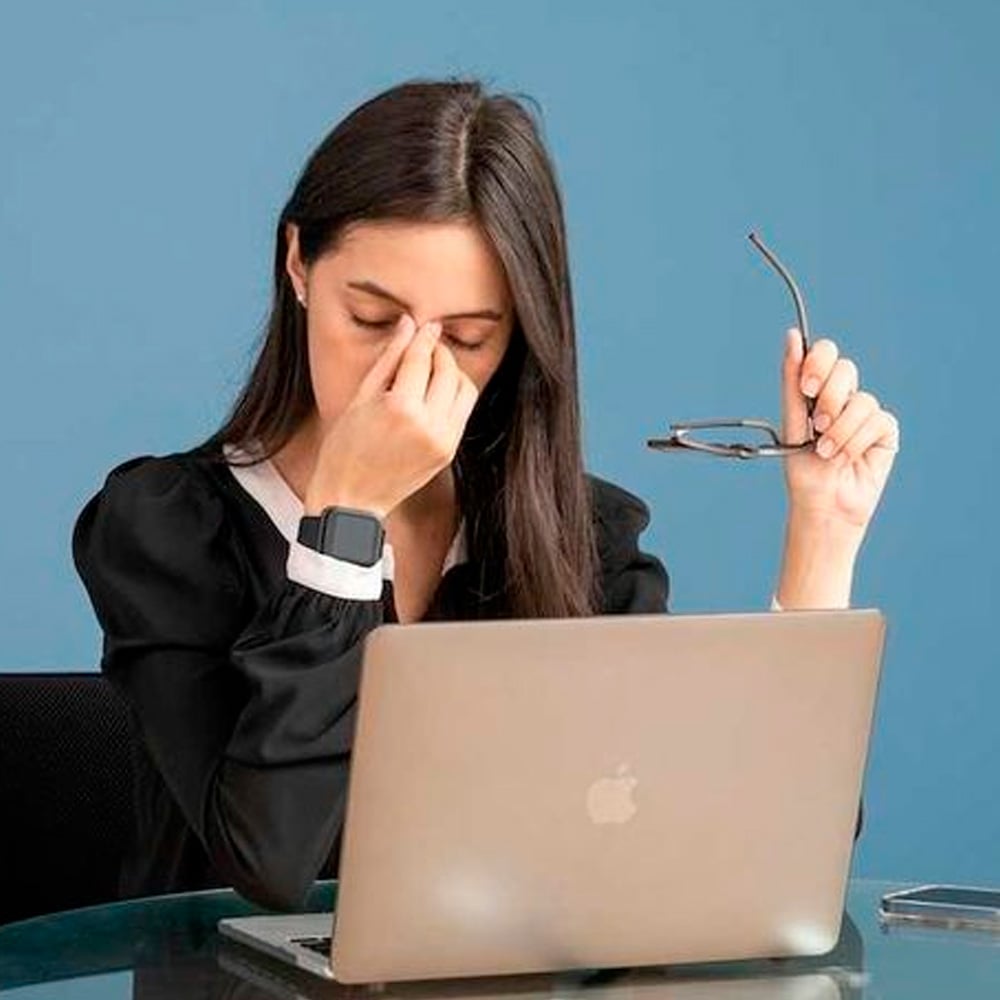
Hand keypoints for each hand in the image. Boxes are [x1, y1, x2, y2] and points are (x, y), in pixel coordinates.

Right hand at [304, 315, 479, 517]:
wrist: (352, 498)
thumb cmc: (345, 447)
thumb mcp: (361, 397)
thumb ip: (389, 359)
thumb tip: (409, 325)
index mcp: (400, 408)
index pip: (421, 359)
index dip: (424, 337)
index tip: (426, 324)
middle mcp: (427, 424)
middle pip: (448, 371)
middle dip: (440, 352)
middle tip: (428, 345)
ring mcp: (442, 441)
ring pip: (464, 390)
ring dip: (453, 372)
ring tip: (433, 368)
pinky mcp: (449, 452)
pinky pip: (462, 412)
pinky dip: (454, 396)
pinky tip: (435, 393)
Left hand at [781, 328, 899, 534]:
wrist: (821, 504)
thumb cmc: (803, 469)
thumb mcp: (792, 423)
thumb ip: (792, 382)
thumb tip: (791, 337)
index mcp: (818, 391)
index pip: (824, 353)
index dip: (818, 362)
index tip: (807, 388)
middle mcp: (843, 398)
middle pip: (845, 368)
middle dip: (828, 397)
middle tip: (817, 423)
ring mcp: (865, 413)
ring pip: (860, 399)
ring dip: (839, 429)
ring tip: (827, 452)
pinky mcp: (885, 431)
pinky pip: (877, 420)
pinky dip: (856, 440)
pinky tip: (846, 457)